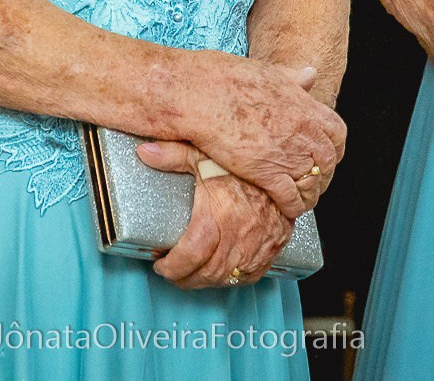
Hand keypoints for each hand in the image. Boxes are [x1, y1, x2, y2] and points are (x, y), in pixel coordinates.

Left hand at [138, 142, 294, 288]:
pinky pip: (249, 276)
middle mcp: (239, 237)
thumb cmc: (246, 163)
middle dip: (184, 278)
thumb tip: (145, 152)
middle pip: (206, 273)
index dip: (172, 267)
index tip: (161, 264)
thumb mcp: (206, 154)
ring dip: (205, 280)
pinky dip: (231, 278)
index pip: (190, 255)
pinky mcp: (272, 250)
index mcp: (219, 216)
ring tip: (190, 272)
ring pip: (226, 278)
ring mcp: (258, 247)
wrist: (288, 166)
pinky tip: (220, 272)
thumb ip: (173, 154)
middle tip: (171, 271)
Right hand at [169, 55, 344, 218]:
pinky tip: (287, 209)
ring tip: (302, 198)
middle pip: (327, 161)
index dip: (333, 147)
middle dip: (323, 173)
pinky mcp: (268, 173)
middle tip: (313, 179)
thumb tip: (310, 74)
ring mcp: (289, 154)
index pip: (337, 133)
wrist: (205, 95)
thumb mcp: (271, 72)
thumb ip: (293, 77)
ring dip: (309, 193)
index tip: (326, 154)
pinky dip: (292, 206)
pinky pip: (290, 198)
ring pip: (312, 182)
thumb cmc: (229, 80)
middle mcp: (303, 132)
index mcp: (305, 107)